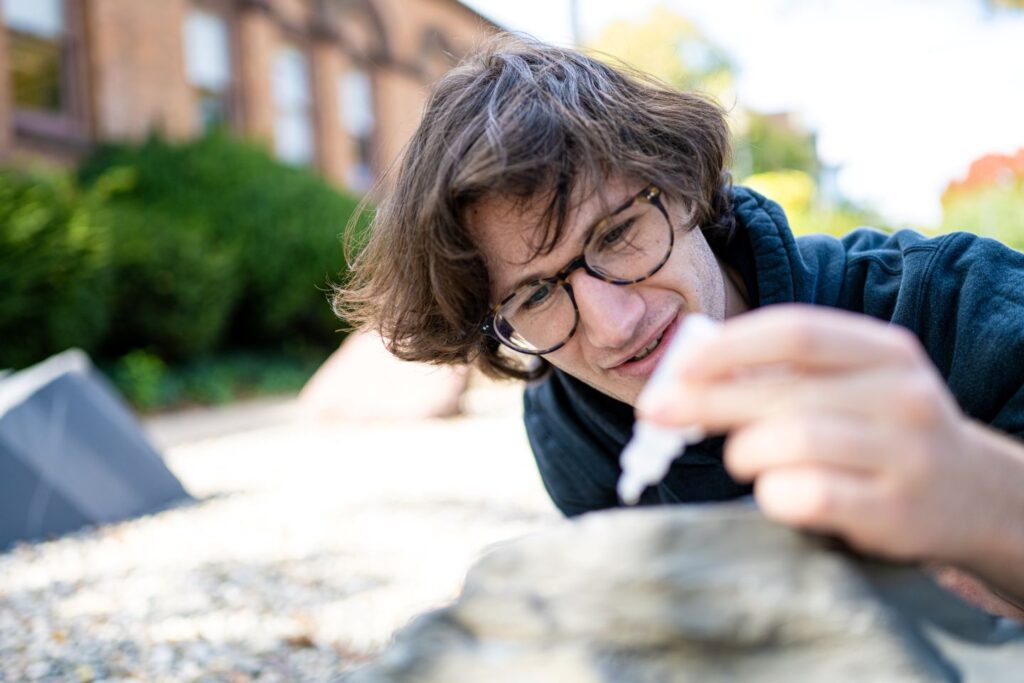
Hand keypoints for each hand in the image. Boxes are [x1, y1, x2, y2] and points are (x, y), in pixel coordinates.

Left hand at [637, 305, 1003, 566]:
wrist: (974, 497)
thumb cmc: (881, 433)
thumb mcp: (853, 385)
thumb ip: (783, 375)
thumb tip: (684, 376)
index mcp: (885, 350)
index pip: (793, 331)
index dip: (726, 348)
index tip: (676, 368)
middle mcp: (902, 394)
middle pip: (782, 389)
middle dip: (706, 400)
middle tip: (658, 413)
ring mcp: (905, 454)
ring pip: (791, 441)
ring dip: (744, 451)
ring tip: (742, 459)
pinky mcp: (895, 511)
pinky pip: (808, 495)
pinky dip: (773, 493)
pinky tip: (774, 492)